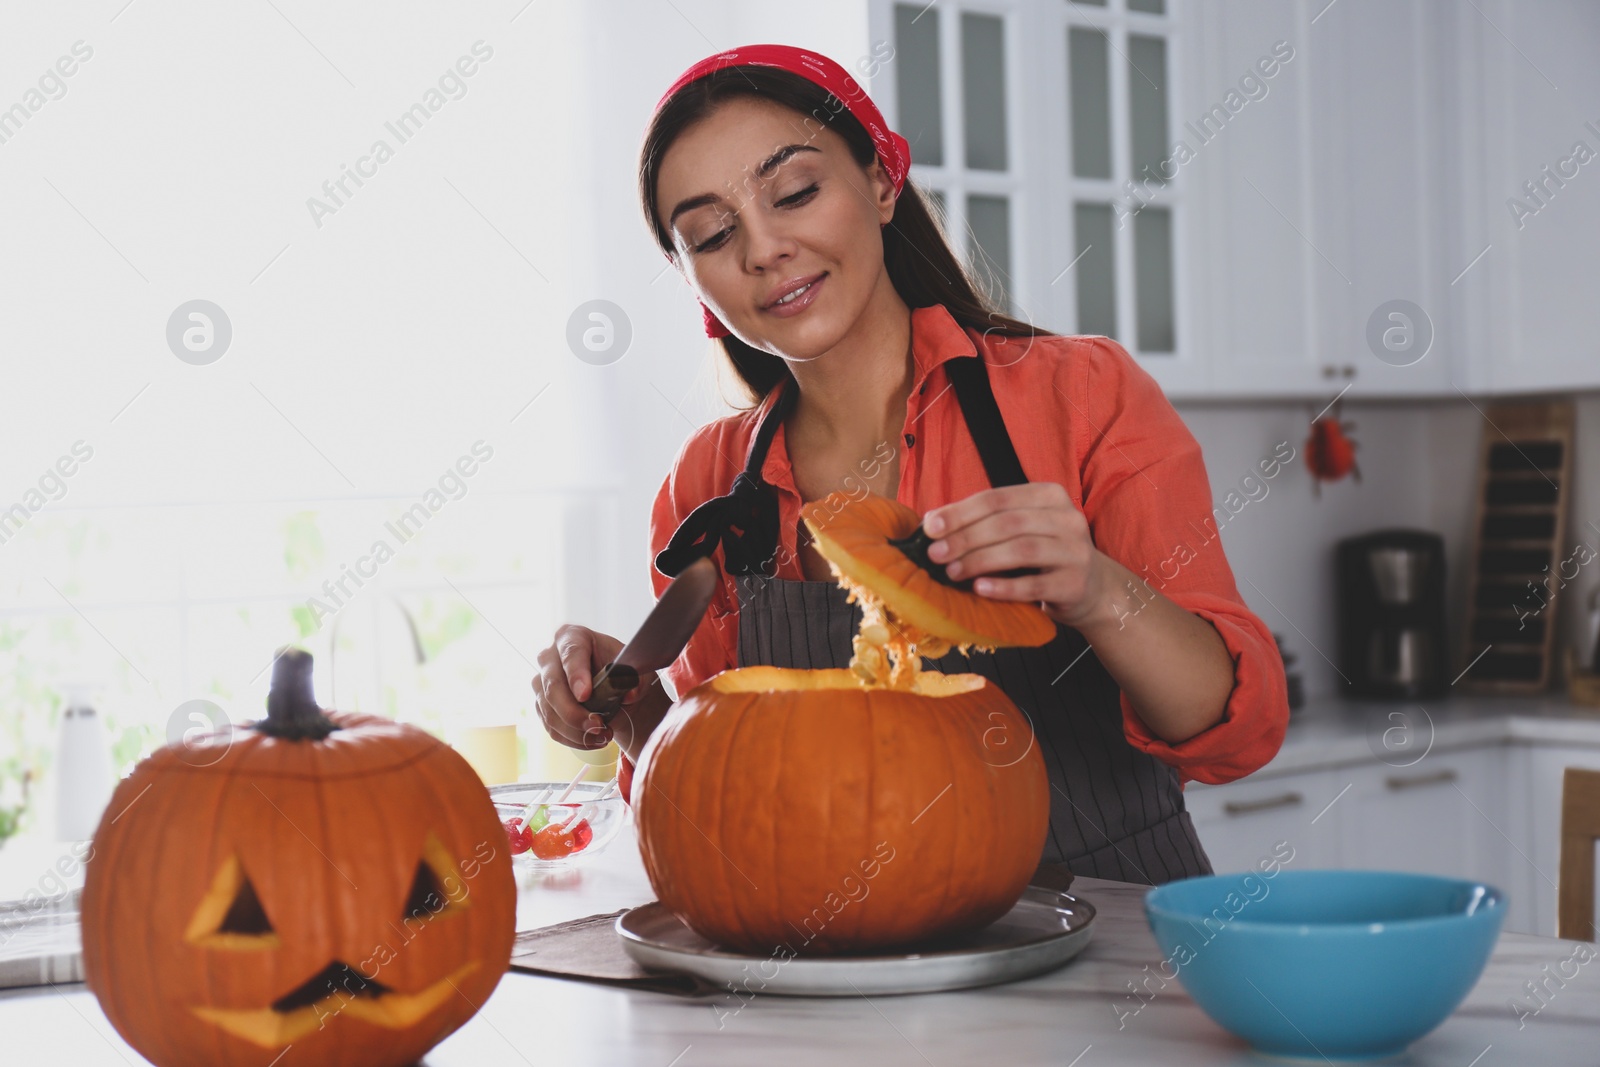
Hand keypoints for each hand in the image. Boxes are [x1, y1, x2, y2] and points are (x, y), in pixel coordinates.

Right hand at [533, 624, 669, 760]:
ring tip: (604, 736)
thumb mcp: (636, 669)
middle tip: (598, 726)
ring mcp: (542, 683)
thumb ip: (636, 679)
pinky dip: (574, 739)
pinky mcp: (541, 706)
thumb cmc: (623, 672)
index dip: (576, 675)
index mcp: (572, 637)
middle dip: (574, 712)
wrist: (617, 690)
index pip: (570, 653)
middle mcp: (550, 658)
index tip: (585, 695)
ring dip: (577, 730)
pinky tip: (594, 740)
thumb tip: (630, 694)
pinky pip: (551, 727)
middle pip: (552, 686)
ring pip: (549, 711)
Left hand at [922, 483, 1110, 629]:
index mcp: (1049, 496)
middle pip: (1007, 523)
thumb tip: (932, 522)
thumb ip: (986, 521)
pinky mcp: (1074, 583)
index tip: (930, 527)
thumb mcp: (1023, 528)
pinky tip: (980, 588)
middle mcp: (1067, 518)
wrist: (1091, 588)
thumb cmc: (1044, 555)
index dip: (961, 511)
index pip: (997, 498)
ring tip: (952, 572)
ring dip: (980, 560)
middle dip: (965, 537)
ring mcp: (1074, 550)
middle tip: (935, 554)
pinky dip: (1004, 586)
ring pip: (1021, 549)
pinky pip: (1034, 585)